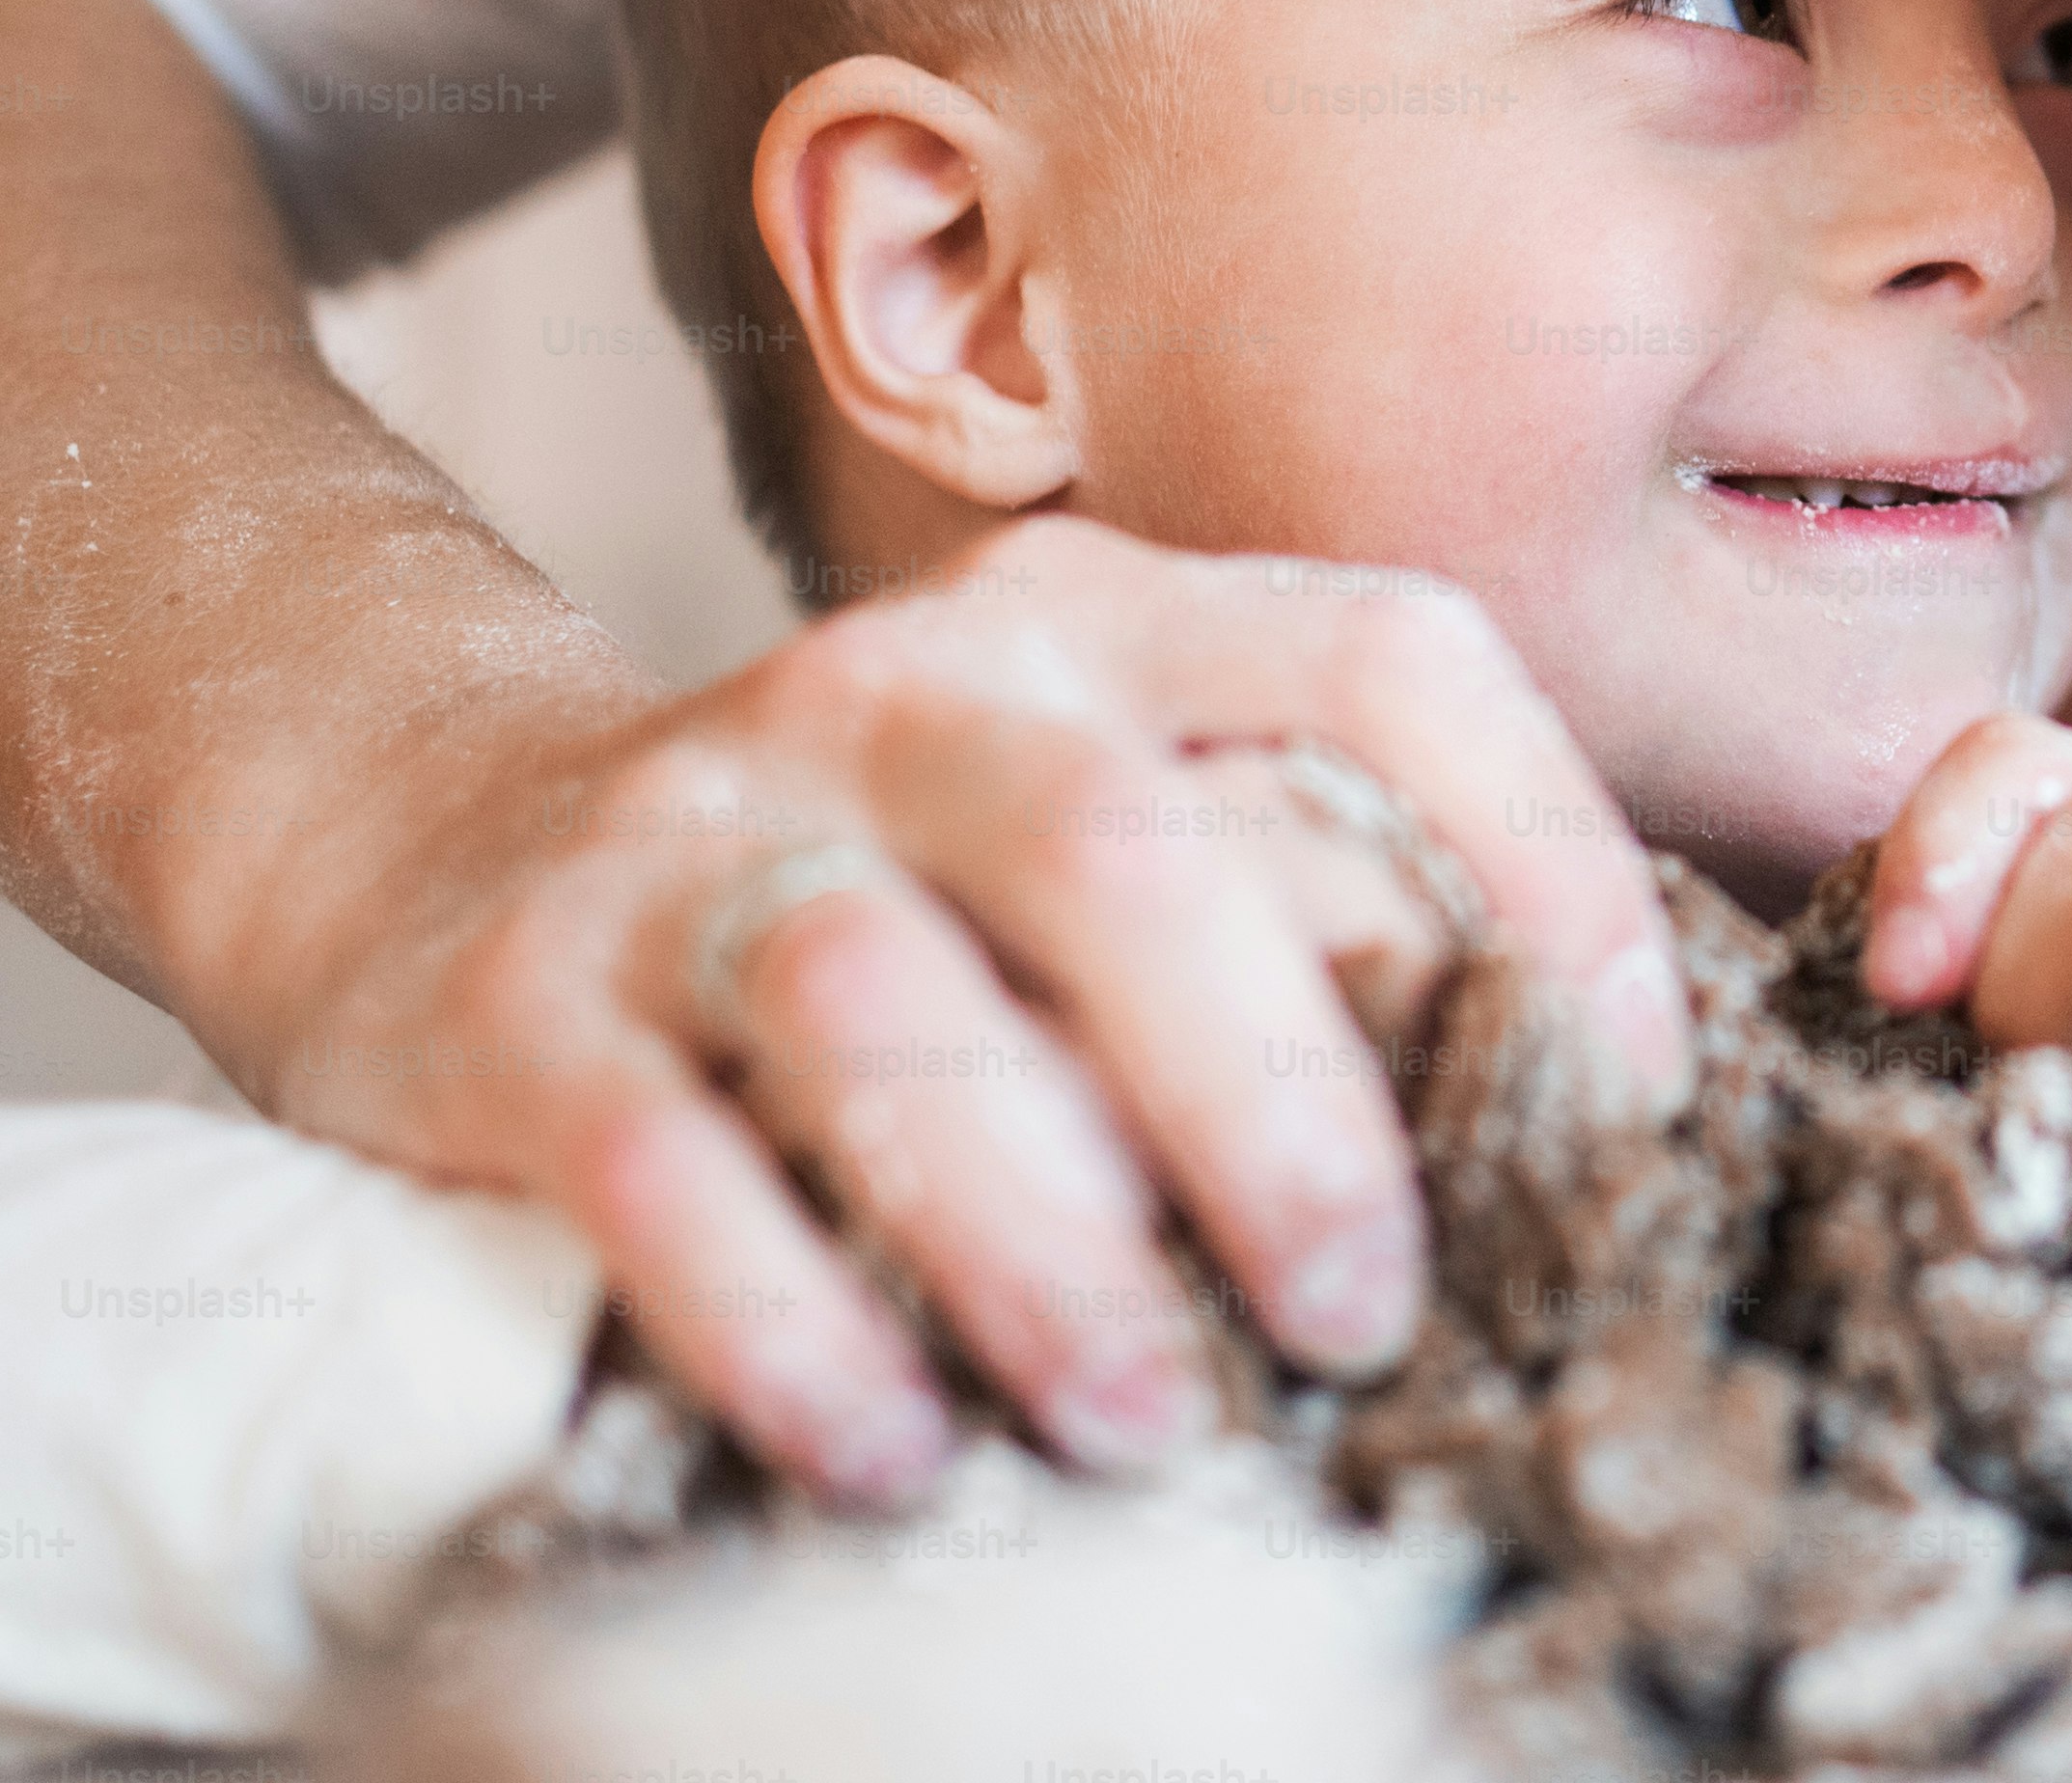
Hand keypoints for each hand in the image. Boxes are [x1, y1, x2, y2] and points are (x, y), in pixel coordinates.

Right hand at [194, 515, 1690, 1504]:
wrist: (441, 846)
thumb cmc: (892, 886)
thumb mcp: (1106, 827)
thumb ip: (1302, 897)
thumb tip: (1576, 1104)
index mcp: (1109, 622)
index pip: (1387, 660)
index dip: (1547, 856)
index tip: (1630, 1085)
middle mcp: (916, 685)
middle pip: (1137, 854)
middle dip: (1278, 1105)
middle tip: (1370, 1311)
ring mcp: (704, 827)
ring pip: (892, 1008)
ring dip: (1044, 1239)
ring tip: (1155, 1424)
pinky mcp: (520, 993)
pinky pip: (654, 1157)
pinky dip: (785, 1318)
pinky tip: (893, 1449)